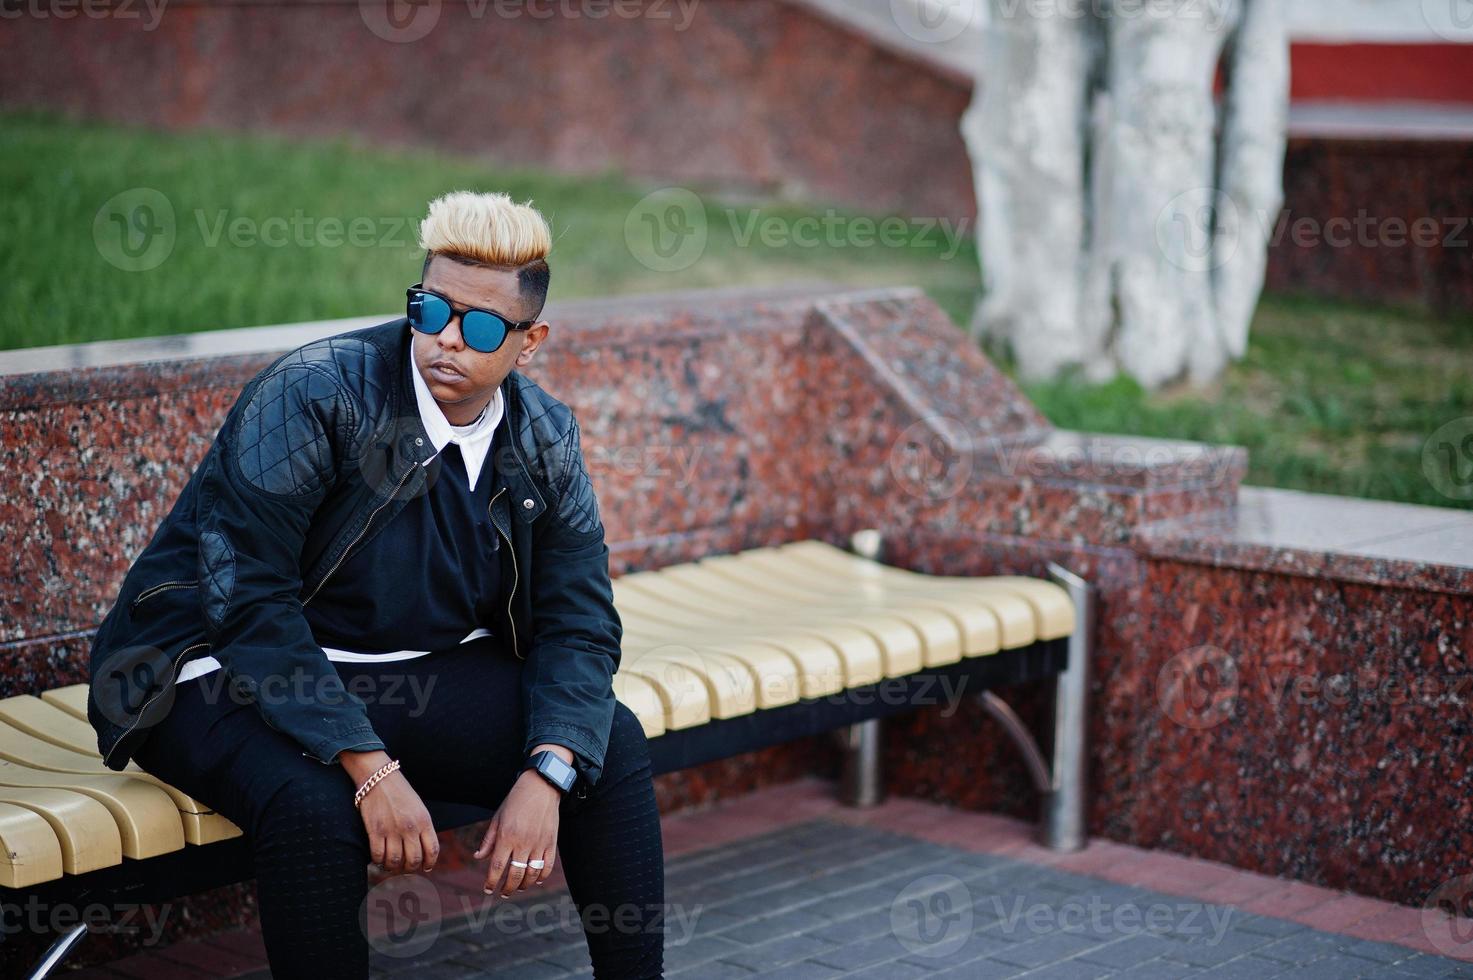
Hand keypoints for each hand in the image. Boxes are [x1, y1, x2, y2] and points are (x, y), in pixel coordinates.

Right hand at [342, 750, 439, 873]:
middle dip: (410, 868)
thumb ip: (422, 827)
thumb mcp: (418, 807)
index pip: (432, 850)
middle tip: (405, 867)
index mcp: (424, 820)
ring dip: (393, 867)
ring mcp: (392, 830)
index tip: (425, 867)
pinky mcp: (375, 830)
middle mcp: (410, 827)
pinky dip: (378, 861)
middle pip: (414, 860)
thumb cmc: (399, 793)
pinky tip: (379, 858)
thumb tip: (424, 850)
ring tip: (390, 864)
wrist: (379, 777)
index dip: (430, 863)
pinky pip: (378, 855)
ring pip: (395, 861)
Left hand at [474, 744, 568, 896]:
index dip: (491, 882)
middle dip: (507, 888)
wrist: (541, 786)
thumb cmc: (516, 800)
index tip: (488, 890)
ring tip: (518, 888)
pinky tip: (536, 879)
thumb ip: (488, 840)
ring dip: (524, 885)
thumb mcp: (498, 817)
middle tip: (503, 894)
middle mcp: (523, 842)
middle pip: (515, 874)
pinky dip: (542, 876)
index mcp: (506, 836)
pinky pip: (547, 866)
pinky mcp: (552, 842)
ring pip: (532, 874)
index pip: (497, 866)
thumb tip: (478, 857)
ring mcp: (539, 843)